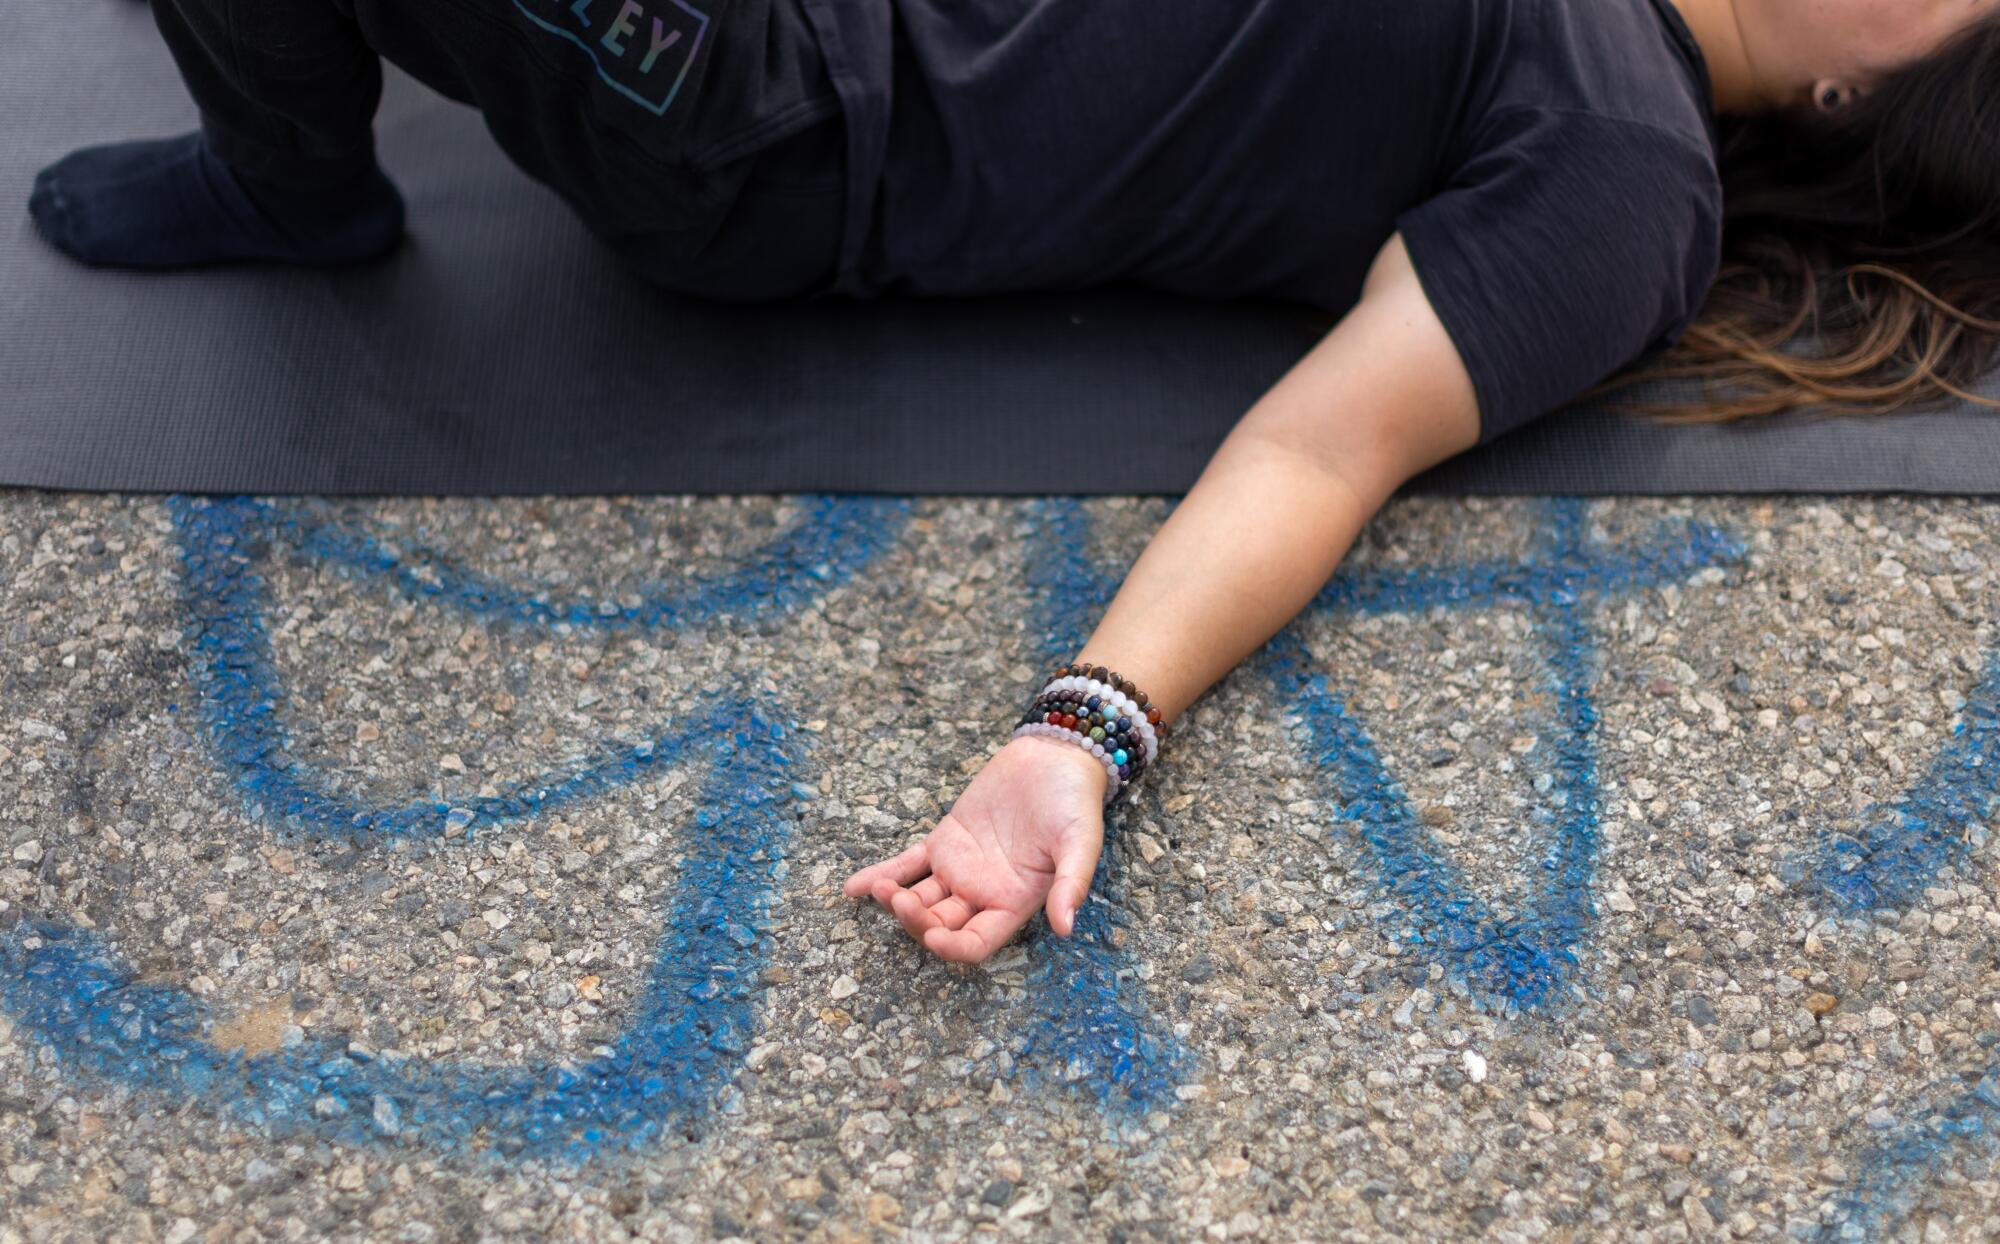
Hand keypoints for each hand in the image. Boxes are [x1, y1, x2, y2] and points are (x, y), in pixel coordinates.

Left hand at [842, 734, 1108, 962]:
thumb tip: (1065, 926)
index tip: (934, 939)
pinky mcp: (945, 840)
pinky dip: (882, 874)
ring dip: (896, 902)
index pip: (977, 943)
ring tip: (879, 890)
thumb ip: (1072, 884)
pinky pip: (907, 863)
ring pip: (920, 898)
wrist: (1055, 758)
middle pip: (941, 925)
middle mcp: (984, 893)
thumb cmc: (1074, 803)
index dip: (954, 949)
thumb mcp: (1081, 843)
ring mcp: (960, 868)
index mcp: (1014, 903)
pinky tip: (854, 888)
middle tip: (900, 903)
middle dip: (916, 921)